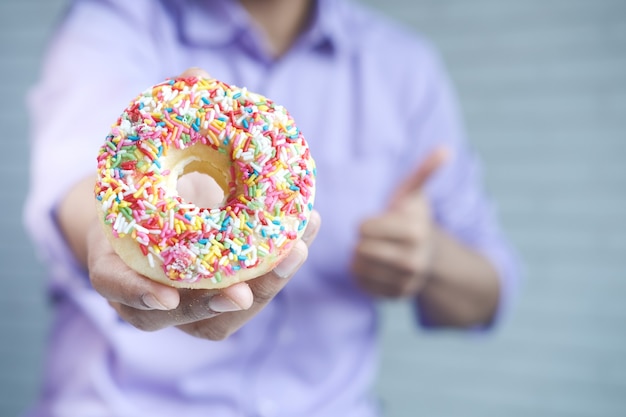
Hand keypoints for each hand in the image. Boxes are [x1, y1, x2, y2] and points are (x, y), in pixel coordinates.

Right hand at [86, 65, 321, 339]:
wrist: (145, 216)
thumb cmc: (144, 185)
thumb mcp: (143, 154)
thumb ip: (164, 118)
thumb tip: (196, 75)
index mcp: (116, 261)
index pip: (118, 287)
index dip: (138, 292)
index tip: (169, 294)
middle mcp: (149, 293)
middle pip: (182, 314)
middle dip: (220, 300)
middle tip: (245, 288)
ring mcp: (187, 304)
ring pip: (222, 317)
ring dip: (265, 287)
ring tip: (297, 247)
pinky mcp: (219, 299)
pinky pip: (249, 295)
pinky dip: (277, 269)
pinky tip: (304, 233)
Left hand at [351, 148, 447, 297]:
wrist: (429, 254)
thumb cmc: (412, 218)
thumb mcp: (415, 195)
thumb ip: (425, 172)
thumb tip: (445, 150)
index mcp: (416, 232)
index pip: (364, 229)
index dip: (365, 223)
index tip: (376, 222)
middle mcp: (414, 261)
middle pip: (361, 249)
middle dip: (362, 240)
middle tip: (374, 237)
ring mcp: (406, 282)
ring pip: (358, 267)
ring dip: (359, 256)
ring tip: (374, 249)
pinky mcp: (396, 296)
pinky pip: (361, 283)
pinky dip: (362, 273)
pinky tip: (376, 265)